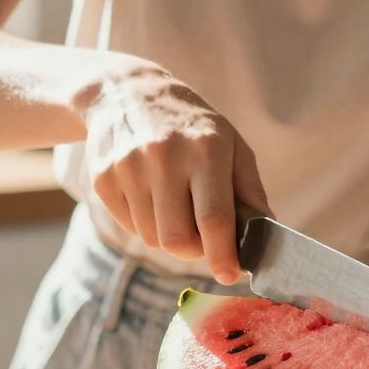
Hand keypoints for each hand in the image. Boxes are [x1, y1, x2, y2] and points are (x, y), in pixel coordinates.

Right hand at [80, 64, 269, 283]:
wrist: (127, 93)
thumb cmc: (192, 126)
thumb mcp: (232, 146)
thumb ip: (250, 193)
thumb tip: (265, 239)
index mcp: (206, 149)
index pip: (214, 219)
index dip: (223, 256)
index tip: (231, 274)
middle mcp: (164, 157)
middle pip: (178, 239)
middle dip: (195, 251)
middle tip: (204, 239)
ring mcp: (128, 168)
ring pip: (153, 239)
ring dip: (170, 236)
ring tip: (176, 205)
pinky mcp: (102, 179)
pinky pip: (130, 227)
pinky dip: (146, 224)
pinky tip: (151, 195)